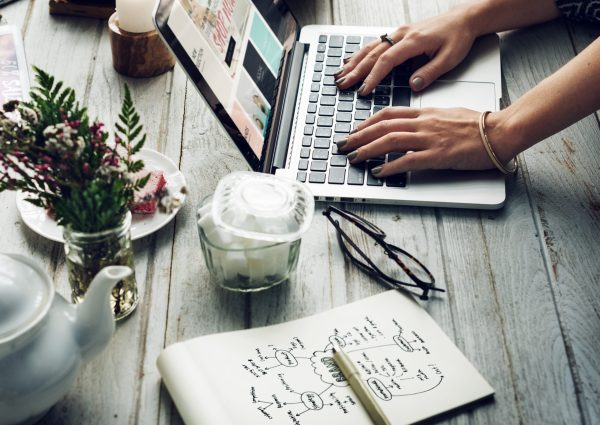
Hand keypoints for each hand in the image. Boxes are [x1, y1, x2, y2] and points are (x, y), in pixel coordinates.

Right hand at [335, 6, 477, 94]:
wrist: (463, 19)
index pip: (387, 61)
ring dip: (354, 62)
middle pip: (373, 54)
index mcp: (413, 41)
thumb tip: (412, 85)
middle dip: (356, 71)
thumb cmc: (458, 37)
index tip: (364, 90)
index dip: (373, 77)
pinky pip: (375, 44)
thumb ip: (430, 73)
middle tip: (343, 84)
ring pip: (370, 48)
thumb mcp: (450, 58)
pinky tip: (351, 60)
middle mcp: (402, 35)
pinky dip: (360, 53)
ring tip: (341, 75)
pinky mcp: (398, 34)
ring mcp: (398, 33)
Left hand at [337, 107, 509, 176]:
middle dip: (359, 136)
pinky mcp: (438, 155)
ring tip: (353, 158)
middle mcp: (423, 123)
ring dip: (367, 150)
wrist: (499, 131)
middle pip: (383, 126)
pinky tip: (378, 171)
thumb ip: (427, 119)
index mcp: (425, 113)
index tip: (355, 130)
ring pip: (390, 141)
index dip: (367, 122)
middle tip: (344, 145)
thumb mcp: (446, 115)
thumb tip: (412, 125)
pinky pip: (407, 160)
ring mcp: (429, 139)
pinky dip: (390, 166)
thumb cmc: (477, 125)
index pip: (388, 114)